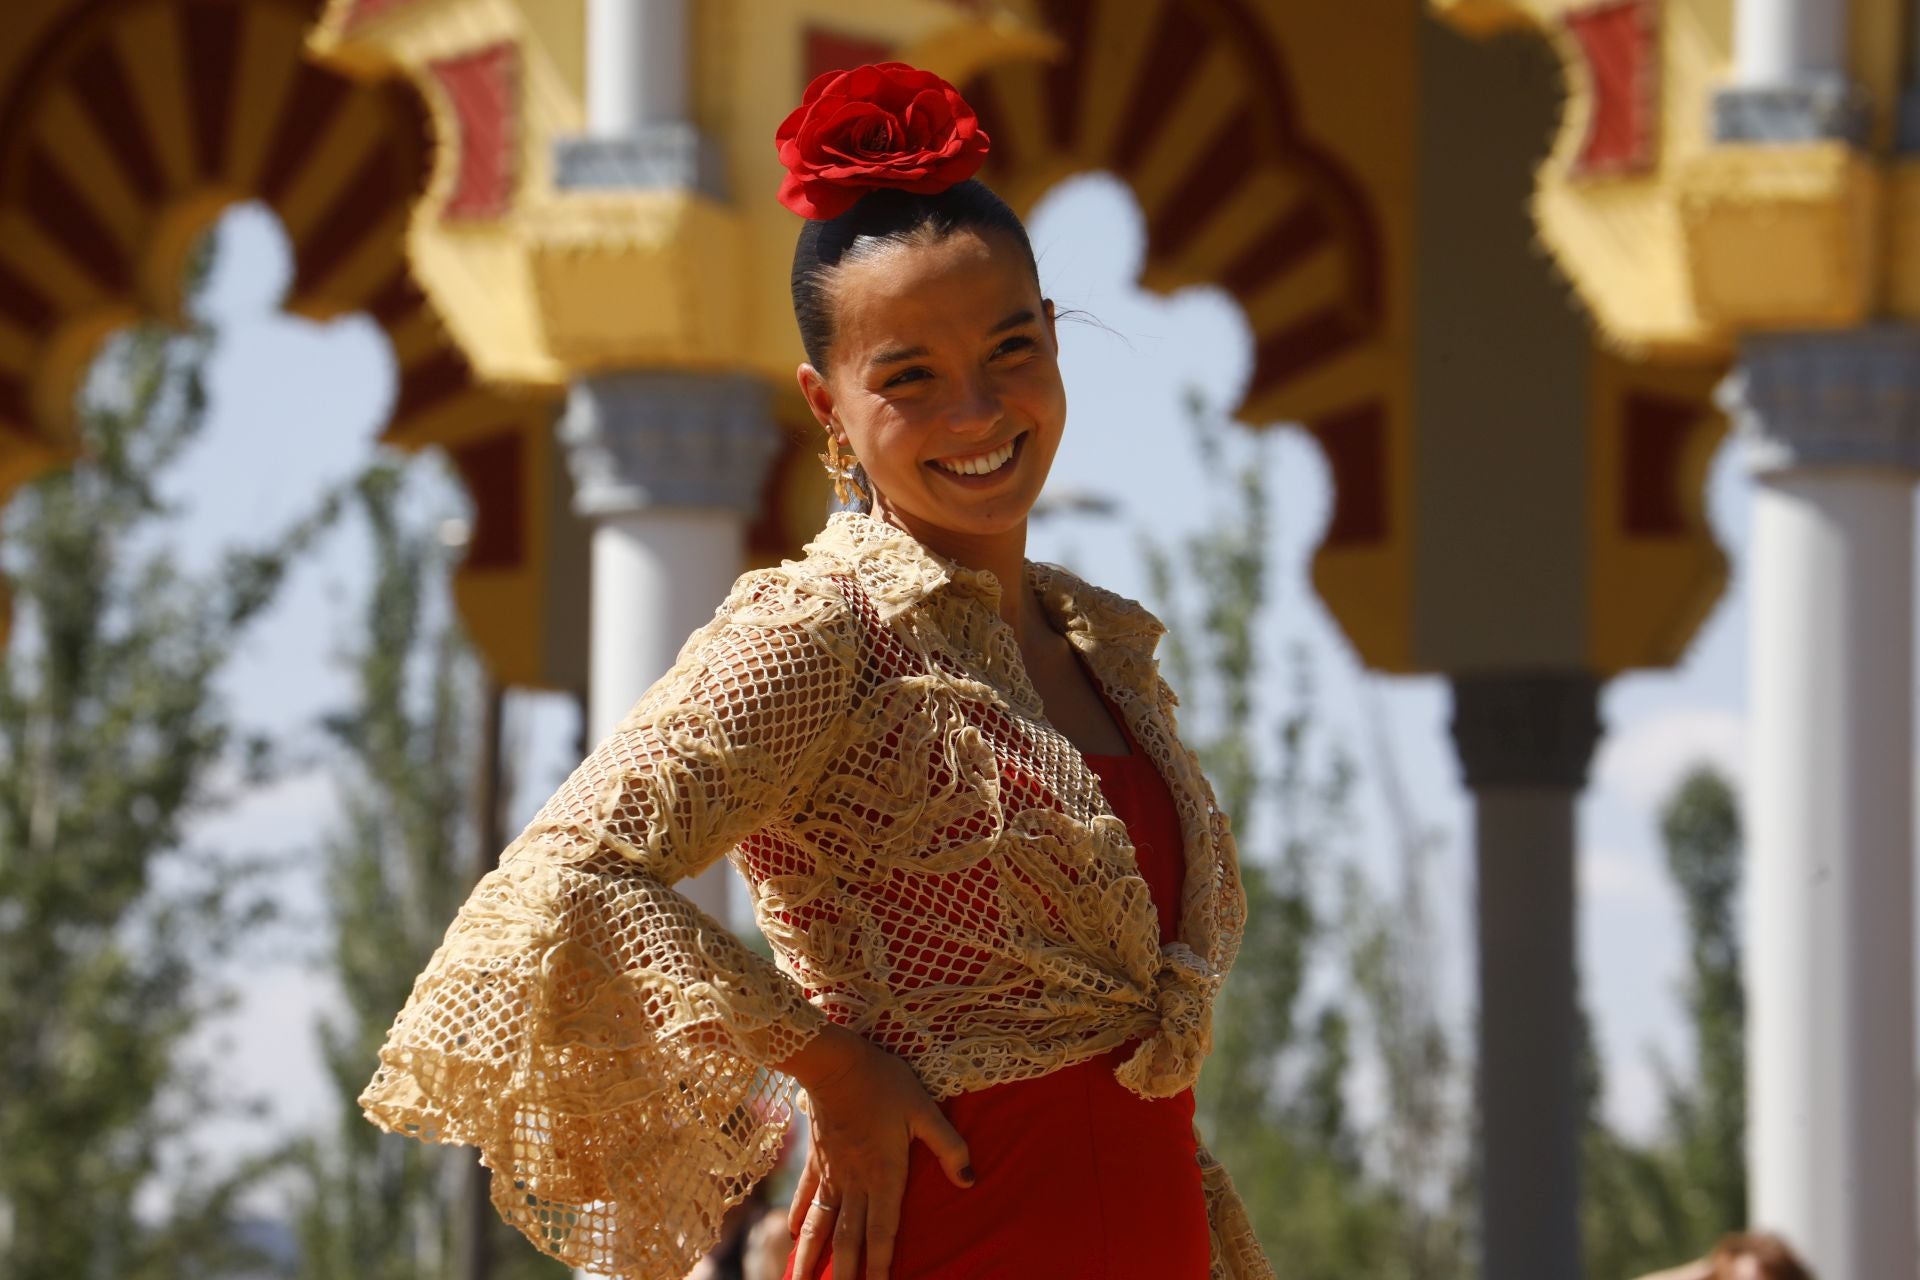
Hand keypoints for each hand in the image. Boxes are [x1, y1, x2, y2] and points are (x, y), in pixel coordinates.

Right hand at [776, 1024, 974, 1278]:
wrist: (835, 1061)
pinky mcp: (816, 1157)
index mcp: (884, 1175)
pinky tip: (791, 1234)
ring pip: (819, 1225)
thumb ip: (948, 1146)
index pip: (883, 1232)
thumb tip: (968, 1180)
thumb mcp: (925, 1109)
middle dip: (844, 1275)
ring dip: (810, 1257)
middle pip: (848, 1239)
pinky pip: (806, 1195)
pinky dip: (798, 1218)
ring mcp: (831, 1172)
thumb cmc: (884, 1082)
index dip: (881, 1266)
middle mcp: (854, 1182)